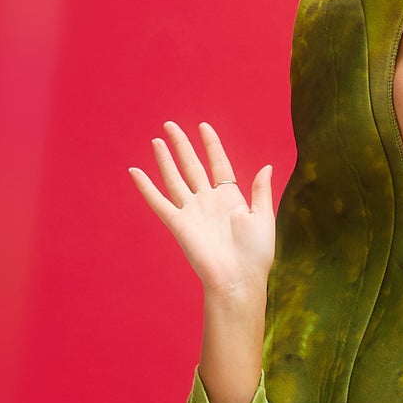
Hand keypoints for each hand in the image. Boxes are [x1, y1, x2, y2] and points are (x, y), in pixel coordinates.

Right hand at [130, 121, 274, 303]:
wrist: (238, 278)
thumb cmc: (255, 253)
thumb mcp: (264, 217)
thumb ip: (261, 191)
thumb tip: (267, 166)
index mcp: (231, 198)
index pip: (218, 163)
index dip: (211, 145)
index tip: (204, 126)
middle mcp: (208, 201)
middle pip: (192, 166)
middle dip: (183, 145)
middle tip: (171, 125)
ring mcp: (192, 211)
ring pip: (175, 178)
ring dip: (165, 159)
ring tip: (157, 140)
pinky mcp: (178, 223)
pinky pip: (159, 202)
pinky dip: (146, 187)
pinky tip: (135, 172)